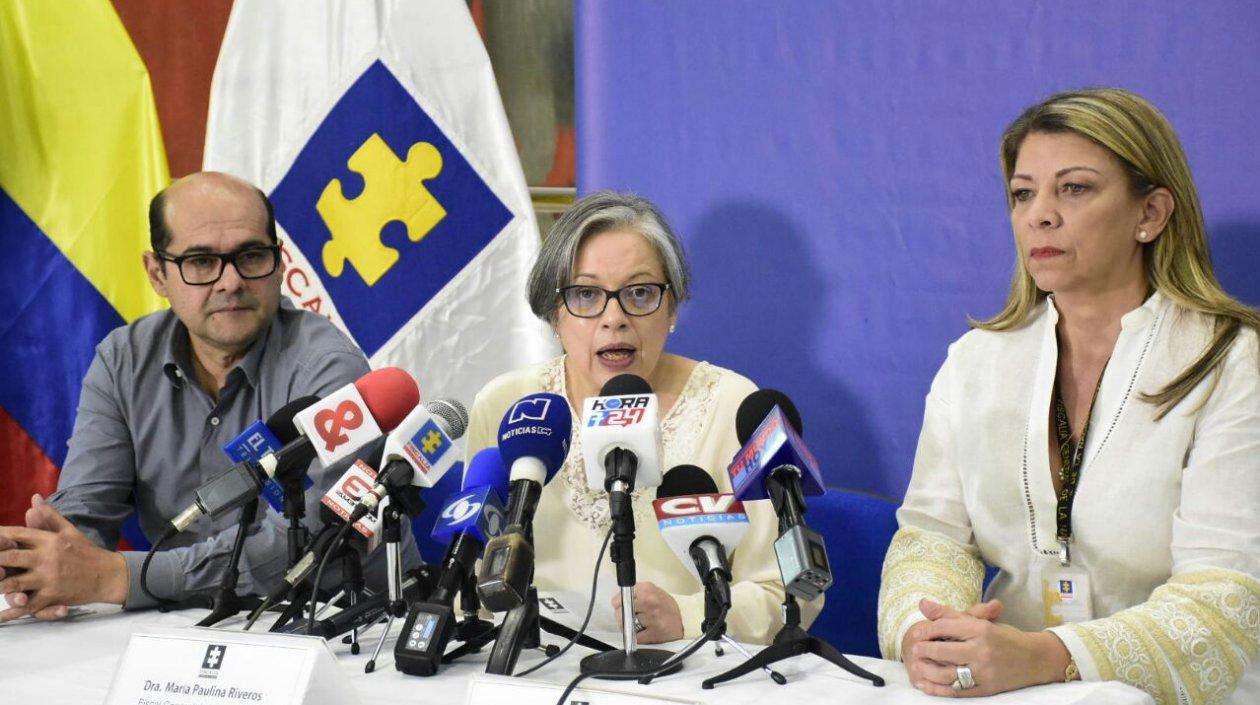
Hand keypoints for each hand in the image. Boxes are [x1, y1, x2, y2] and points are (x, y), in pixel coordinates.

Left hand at [0, 494, 127, 621]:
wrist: (109, 575)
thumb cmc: (87, 552)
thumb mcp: (69, 531)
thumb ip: (49, 516)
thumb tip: (34, 498)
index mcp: (49, 540)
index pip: (18, 534)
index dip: (0, 535)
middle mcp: (47, 558)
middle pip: (11, 557)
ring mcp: (49, 579)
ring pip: (15, 584)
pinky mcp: (52, 596)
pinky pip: (28, 607)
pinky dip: (11, 613)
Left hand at [611, 582, 683, 644]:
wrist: (683, 619)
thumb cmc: (665, 605)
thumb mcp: (652, 590)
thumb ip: (635, 592)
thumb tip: (618, 599)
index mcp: (647, 589)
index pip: (622, 596)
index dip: (619, 602)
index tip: (621, 605)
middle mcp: (649, 602)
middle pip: (621, 611)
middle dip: (622, 615)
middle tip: (628, 616)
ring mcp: (651, 618)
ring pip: (626, 624)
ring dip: (627, 626)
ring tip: (635, 623)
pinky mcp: (653, 633)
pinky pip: (634, 636)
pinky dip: (635, 636)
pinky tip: (641, 631)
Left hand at [910, 615, 1069, 696]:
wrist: (1035, 659)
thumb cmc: (1004, 637)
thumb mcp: (980, 622)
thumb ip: (949, 614)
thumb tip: (922, 604)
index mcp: (981, 630)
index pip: (946, 627)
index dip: (927, 629)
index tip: (916, 632)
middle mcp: (982, 650)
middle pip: (945, 651)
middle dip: (925, 650)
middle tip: (914, 650)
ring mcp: (984, 672)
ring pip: (948, 674)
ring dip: (928, 672)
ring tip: (916, 667)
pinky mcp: (986, 689)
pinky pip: (957, 692)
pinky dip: (938, 690)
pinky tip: (926, 685)